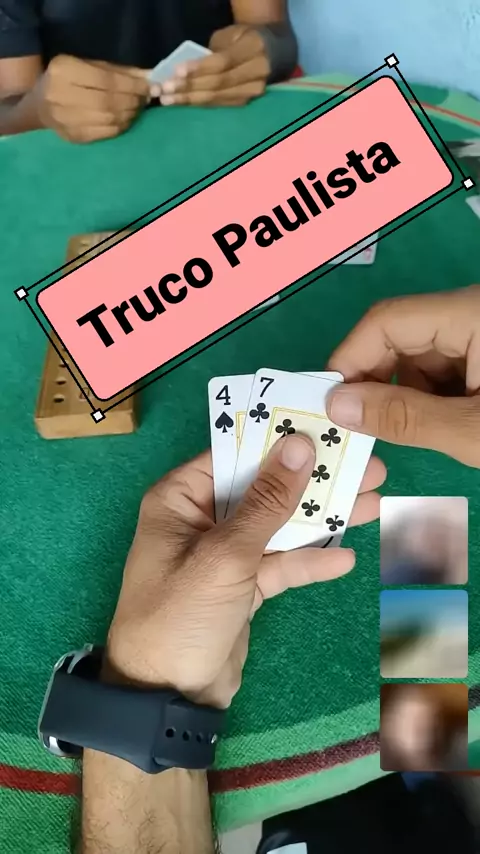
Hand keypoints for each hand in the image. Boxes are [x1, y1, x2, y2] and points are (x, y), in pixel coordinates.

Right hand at [38, 54, 149, 142]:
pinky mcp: (73, 137)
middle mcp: (60, 95)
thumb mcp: (89, 67)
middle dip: (132, 100)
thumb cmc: (69, 81)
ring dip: (129, 114)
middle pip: (108, 101)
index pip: (106, 80)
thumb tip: (151, 77)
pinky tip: (126, 120)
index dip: (131, 85)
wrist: (40, 105)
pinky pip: (105, 133)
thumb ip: (119, 72)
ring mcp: (65, 119)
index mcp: (64, 70)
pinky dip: (121, 126)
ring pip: (108, 119)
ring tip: (137, 108)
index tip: (149, 86)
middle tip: (145, 99)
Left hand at [107, 435, 384, 707]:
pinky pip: (281, 564)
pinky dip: (309, 562)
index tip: (328, 426)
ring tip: (374, 501)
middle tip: (367, 465)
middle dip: (314, 479)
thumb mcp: (225, 555)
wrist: (166, 698)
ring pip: (279, 525)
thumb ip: (267, 502)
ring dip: (321, 517)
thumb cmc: (181, 615)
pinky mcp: (244, 586)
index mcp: (181, 498)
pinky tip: (345, 558)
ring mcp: (225, 553)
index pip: (235, 453)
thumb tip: (299, 444)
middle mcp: (202, 518)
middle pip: (265, 487)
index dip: (281, 438)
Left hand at [153, 25, 269, 106]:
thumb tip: (184, 71)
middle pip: (218, 83)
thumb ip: (210, 53)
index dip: (199, 68)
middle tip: (165, 90)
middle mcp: (257, 72)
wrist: (270, 51)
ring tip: (167, 99)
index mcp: (254, 48)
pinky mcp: (246, 102)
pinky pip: (219, 104)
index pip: (222, 62)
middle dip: (189, 87)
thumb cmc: (241, 39)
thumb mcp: (228, 36)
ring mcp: (253, 91)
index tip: (176, 71)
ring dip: (190, 99)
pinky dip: (199, 104)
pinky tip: (182, 103)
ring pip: (218, 97)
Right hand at [327, 286, 479, 467]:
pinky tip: (430, 429)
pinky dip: (425, 401)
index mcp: (469, 315)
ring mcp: (477, 337)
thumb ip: (404, 417)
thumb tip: (336, 406)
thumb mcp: (471, 429)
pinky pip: (439, 372)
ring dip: (400, 397)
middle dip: (373, 383)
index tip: (329, 404)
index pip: (386, 321)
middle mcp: (468, 316)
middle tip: (353, 428)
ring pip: (416, 359)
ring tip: (398, 435)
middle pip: (398, 337)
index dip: (350, 359)